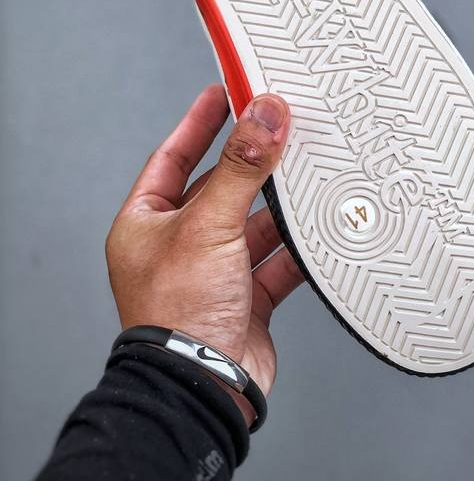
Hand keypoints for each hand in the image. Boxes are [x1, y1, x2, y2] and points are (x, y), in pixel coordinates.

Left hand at [106, 85, 303, 424]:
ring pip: (253, 224)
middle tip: (281, 128)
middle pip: (221, 188)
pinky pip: (276, 260)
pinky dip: (297, 248)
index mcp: (147, 222)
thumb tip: (263, 115)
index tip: (224, 92)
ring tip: (308, 174)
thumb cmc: (177, 314)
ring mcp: (214, 271)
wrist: (203, 388)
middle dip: (252, 163)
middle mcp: (178, 244)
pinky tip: (319, 230)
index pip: (173, 156)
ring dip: (280, 207)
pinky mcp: (246, 297)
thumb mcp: (208, 226)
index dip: (199, 122)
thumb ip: (242, 168)